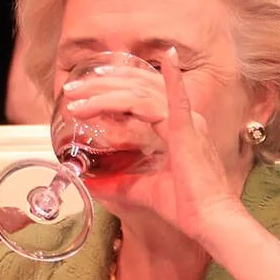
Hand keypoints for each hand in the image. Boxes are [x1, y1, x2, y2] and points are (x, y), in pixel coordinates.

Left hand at [61, 49, 244, 239]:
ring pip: (140, 94)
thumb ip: (116, 182)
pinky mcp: (188, 132)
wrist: (208, 221)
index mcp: (175, 125)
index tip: (81, 92)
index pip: (138, 94)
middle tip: (71, 90)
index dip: (109, 88)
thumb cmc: (183, 206)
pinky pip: (176, 101)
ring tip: (77, 98)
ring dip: (105, 92)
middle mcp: (183, 117)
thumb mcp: (140, 189)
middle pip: (136, 87)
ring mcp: (187, 122)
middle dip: (100, 85)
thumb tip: (89, 183)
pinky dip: (173, 78)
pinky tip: (166, 58)